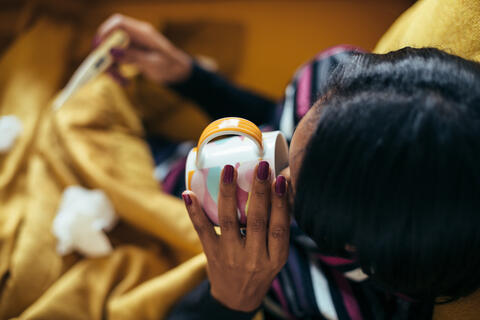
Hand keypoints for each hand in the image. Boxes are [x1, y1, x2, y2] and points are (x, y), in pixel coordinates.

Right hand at [94, 14, 192, 84]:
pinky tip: (125, 83)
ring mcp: (132, 45)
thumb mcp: (154, 63)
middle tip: (106, 72)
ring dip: (111, 68)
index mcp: (143, 33)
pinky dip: (117, 72)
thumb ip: (133, 56)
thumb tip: (112, 51)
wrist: (179, 73)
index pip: (118, 23)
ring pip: (111, 52)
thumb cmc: (171, 66)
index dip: (105, 33)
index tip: (98, 49)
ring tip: (122, 82)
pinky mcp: (130, 55)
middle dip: (105, 56)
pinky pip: (116, 61)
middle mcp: (135, 36)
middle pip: (110, 39)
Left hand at [182, 161, 290, 311]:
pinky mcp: (211, 254)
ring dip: (228, 192)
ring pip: (229, 221)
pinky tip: (189, 193)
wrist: (237, 298)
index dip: (280, 203)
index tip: (281, 179)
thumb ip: (279, 225)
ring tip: (229, 169)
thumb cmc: (261, 267)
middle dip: (259, 191)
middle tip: (260, 166)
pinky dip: (195, 211)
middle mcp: (254, 258)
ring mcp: (230, 256)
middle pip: (256, 221)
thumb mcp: (277, 253)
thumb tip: (283, 184)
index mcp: (275, 257)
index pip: (280, 228)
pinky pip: (202, 230)